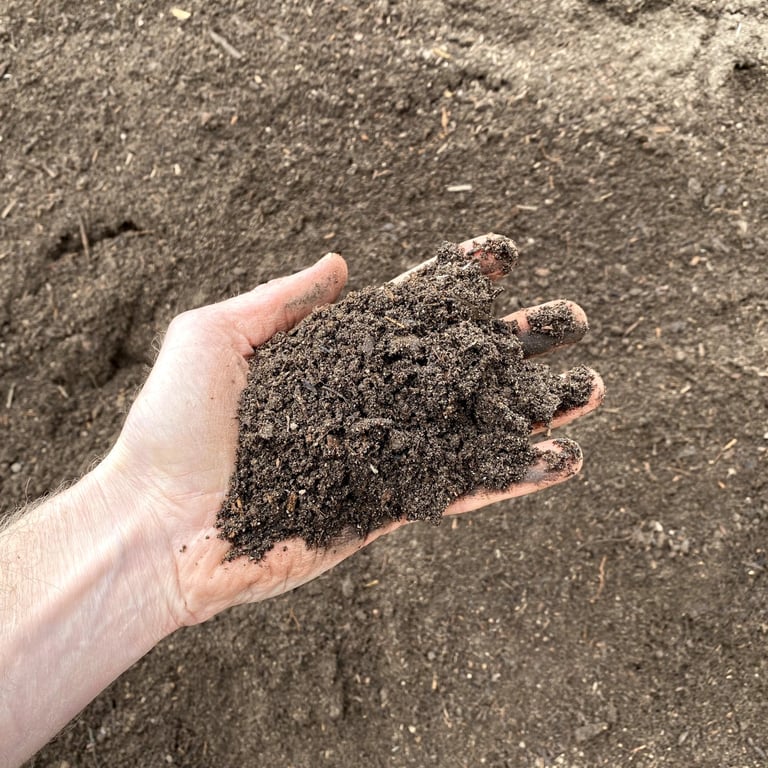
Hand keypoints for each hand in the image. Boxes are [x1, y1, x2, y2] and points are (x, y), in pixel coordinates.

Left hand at [99, 237, 602, 627]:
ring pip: (474, 427)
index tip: (505, 257)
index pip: (410, 310)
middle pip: (459, 365)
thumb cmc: (172, 428)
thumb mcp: (213, 338)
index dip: (458, 282)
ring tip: (591, 390)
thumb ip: (281, 301)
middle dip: (518, 343)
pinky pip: (459, 489)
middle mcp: (367, 403)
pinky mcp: (385, 509)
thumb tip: (341, 263)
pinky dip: (511, 477)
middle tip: (573, 321)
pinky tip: (560, 462)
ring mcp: (382, 457)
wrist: (157, 528)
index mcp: (332, 357)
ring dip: (534, 410)